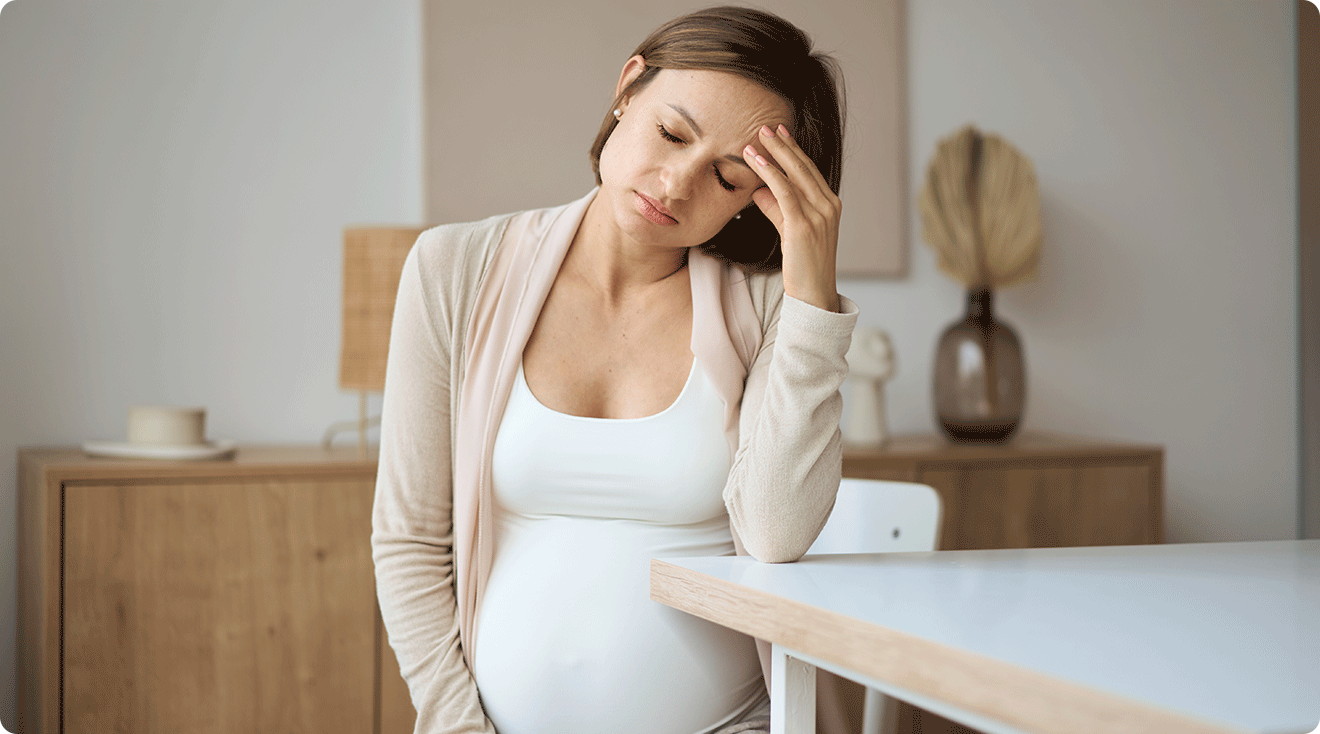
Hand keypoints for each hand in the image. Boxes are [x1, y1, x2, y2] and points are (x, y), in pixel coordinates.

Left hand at [743, 124, 841, 311]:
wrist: (814, 295)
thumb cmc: (802, 267)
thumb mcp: (789, 232)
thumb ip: (776, 210)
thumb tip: (758, 191)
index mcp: (830, 205)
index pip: (810, 170)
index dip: (793, 150)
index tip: (779, 133)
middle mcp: (829, 205)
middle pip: (803, 166)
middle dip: (783, 145)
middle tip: (766, 126)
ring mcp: (819, 215)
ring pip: (793, 175)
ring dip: (773, 154)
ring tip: (755, 139)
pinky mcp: (804, 226)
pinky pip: (783, 191)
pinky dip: (768, 173)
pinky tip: (755, 161)